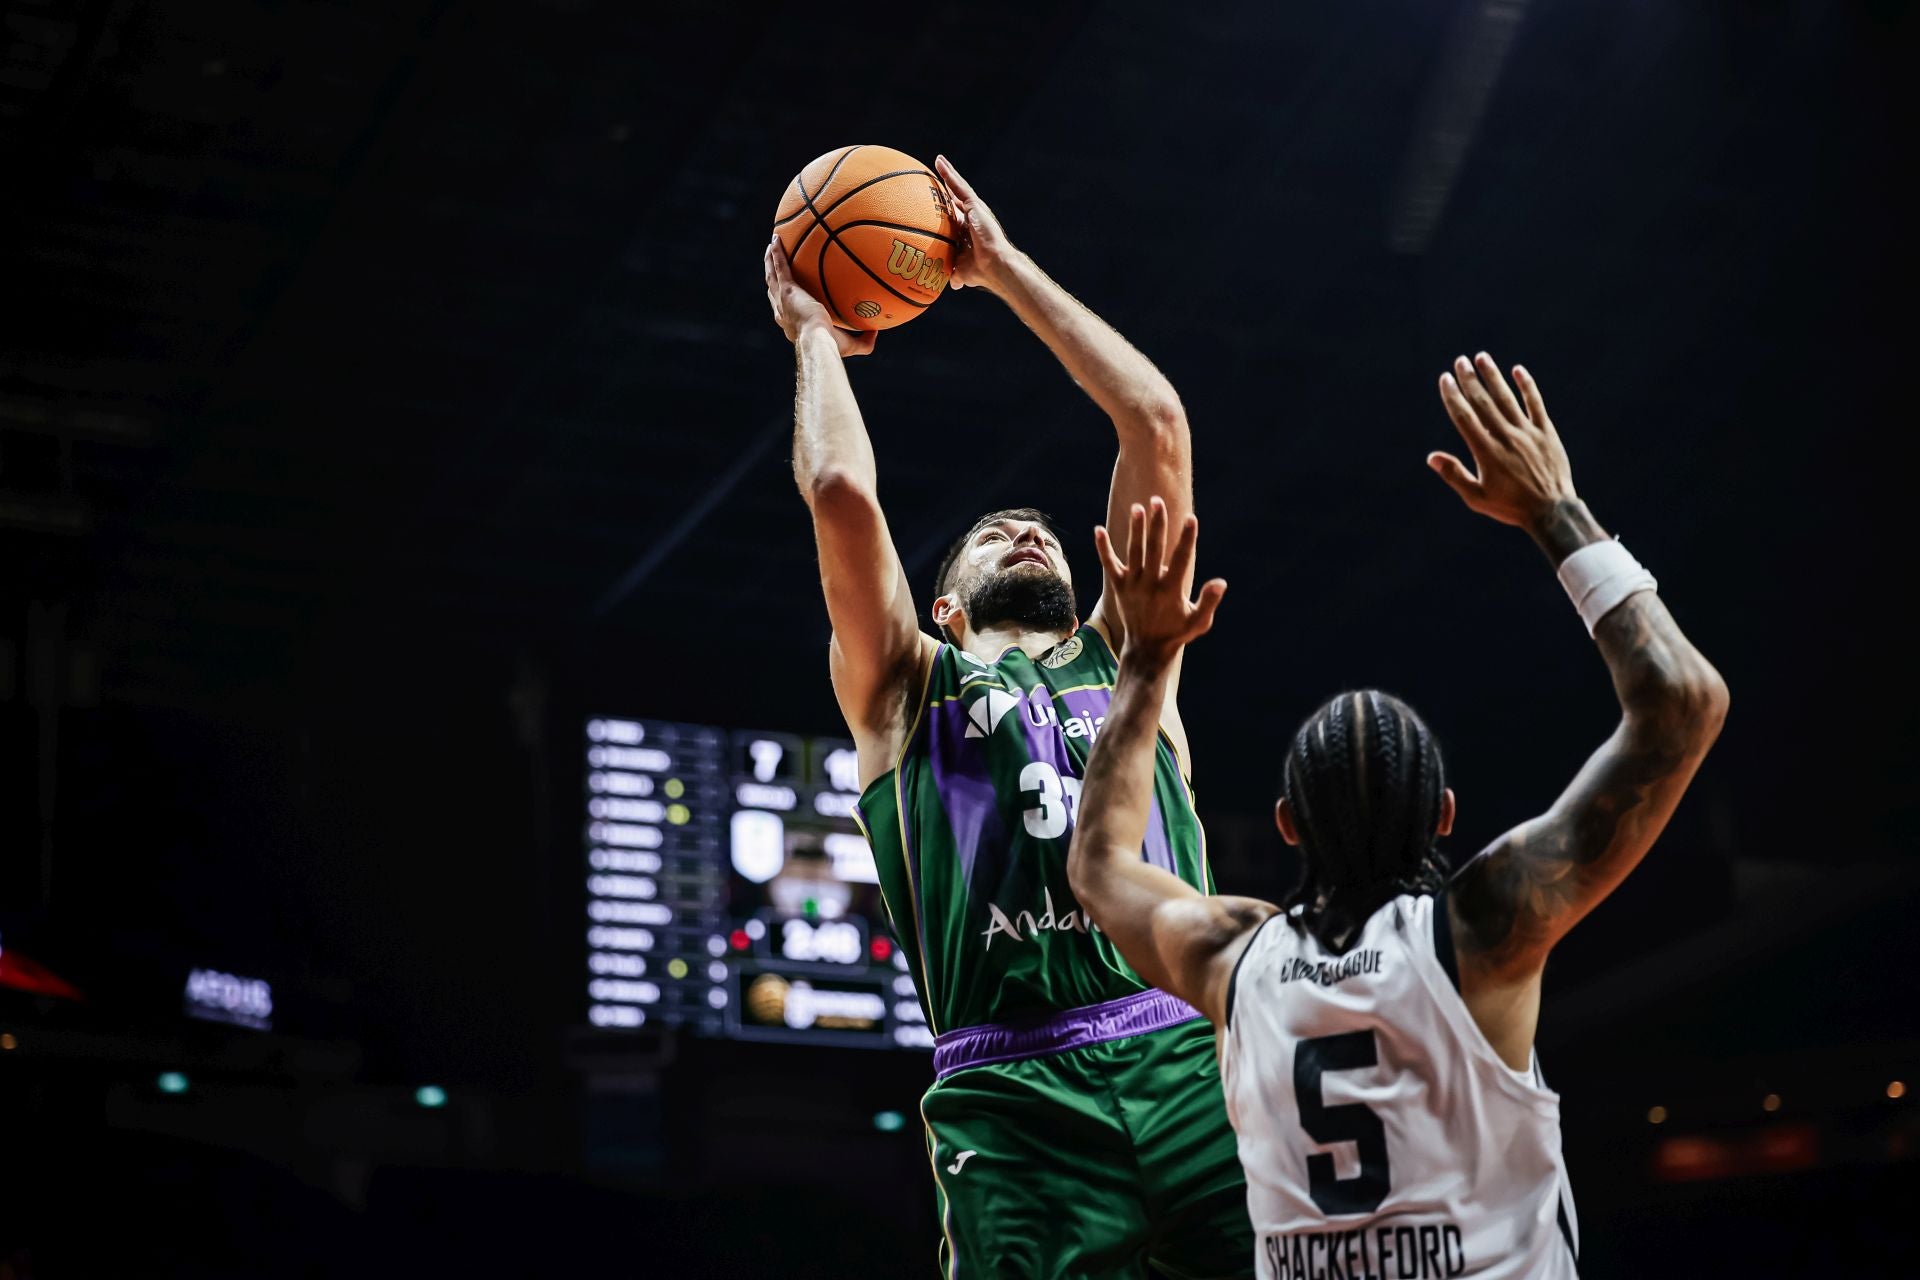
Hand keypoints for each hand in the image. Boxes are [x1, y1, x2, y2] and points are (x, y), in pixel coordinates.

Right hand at [764, 233, 875, 357]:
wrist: (818, 340)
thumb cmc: (831, 346)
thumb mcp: (850, 344)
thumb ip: (864, 340)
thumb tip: (876, 331)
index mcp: (793, 323)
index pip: (786, 310)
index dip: (784, 300)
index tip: (788, 291)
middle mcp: (783, 311)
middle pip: (774, 289)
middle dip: (773, 276)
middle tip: (773, 262)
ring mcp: (782, 299)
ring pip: (772, 275)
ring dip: (770, 260)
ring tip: (772, 246)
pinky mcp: (787, 289)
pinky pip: (780, 266)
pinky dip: (777, 252)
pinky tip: (777, 239)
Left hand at [934, 155, 1017, 291]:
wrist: (993, 266)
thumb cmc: (980, 272)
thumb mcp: (961, 271)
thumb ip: (955, 272)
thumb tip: (952, 285)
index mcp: (967, 233)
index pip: (954, 217)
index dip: (946, 210)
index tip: (936, 204)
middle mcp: (971, 219)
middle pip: (956, 199)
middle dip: (947, 189)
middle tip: (936, 179)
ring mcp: (974, 211)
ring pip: (957, 188)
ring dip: (948, 175)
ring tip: (938, 162)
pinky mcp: (975, 205)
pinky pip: (958, 186)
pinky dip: (949, 174)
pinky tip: (939, 162)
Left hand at [1094, 497, 1227, 665]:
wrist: (1147, 648)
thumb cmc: (1177, 632)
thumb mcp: (1198, 621)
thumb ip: (1208, 601)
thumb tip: (1221, 582)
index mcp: (1171, 590)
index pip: (1181, 559)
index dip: (1187, 539)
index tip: (1192, 519)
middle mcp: (1150, 585)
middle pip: (1153, 549)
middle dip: (1156, 524)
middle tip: (1158, 501)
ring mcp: (1132, 585)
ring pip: (1133, 552)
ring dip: (1135, 529)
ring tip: (1138, 508)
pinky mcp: (1119, 587)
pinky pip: (1109, 565)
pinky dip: (1103, 549)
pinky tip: (1097, 530)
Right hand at [1430, 352, 1574, 528]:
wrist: (1551, 510)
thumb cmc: (1511, 506)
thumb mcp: (1477, 498)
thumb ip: (1455, 475)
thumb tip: (1432, 457)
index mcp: (1486, 452)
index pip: (1465, 417)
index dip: (1453, 396)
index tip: (1445, 379)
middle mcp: (1506, 437)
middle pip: (1484, 402)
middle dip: (1470, 380)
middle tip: (1460, 361)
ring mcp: (1527, 433)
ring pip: (1507, 398)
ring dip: (1493, 376)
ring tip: (1482, 358)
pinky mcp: (1546, 433)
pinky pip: (1535, 404)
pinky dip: (1526, 386)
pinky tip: (1517, 370)